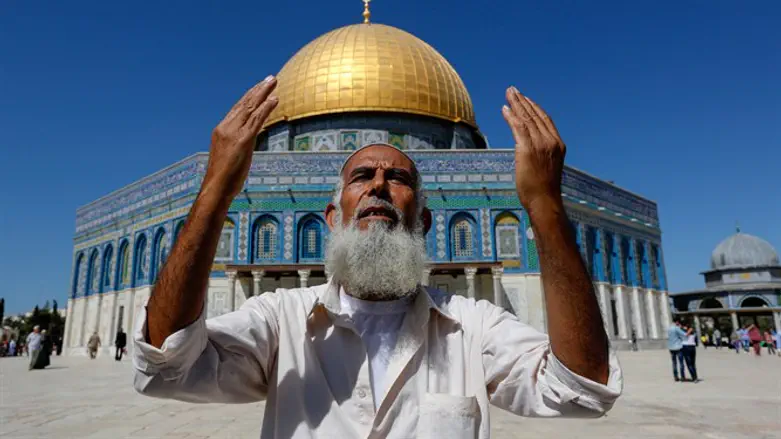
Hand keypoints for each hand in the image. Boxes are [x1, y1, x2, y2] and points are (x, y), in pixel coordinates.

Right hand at [202, 75, 278, 200]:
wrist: (215, 189)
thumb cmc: (223, 179)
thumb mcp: (231, 157)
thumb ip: (239, 145)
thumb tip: (247, 142)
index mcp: (221, 130)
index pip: (237, 108)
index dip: (249, 96)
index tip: (259, 87)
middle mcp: (226, 127)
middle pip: (244, 103)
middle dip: (258, 89)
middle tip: (270, 78)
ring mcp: (234, 133)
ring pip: (251, 108)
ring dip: (264, 93)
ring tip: (274, 81)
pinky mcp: (243, 140)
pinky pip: (256, 120)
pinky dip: (266, 108)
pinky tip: (274, 99)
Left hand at [502, 87, 564, 213]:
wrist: (545, 201)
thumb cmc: (544, 190)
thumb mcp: (547, 168)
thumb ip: (542, 156)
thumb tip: (530, 153)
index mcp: (558, 145)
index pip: (545, 120)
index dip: (534, 107)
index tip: (526, 99)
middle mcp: (551, 141)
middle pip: (535, 115)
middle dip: (523, 101)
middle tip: (513, 90)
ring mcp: (540, 144)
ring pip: (526, 118)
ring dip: (516, 104)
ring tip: (508, 93)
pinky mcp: (527, 149)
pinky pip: (518, 127)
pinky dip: (511, 116)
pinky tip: (505, 109)